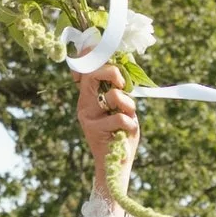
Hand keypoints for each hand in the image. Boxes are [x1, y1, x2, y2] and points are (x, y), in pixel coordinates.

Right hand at [77, 64, 138, 189]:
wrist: (114, 165)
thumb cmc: (121, 135)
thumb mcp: (122, 109)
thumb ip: (119, 92)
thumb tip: (126, 67)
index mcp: (89, 96)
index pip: (85, 70)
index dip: (90, 56)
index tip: (100, 51)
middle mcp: (85, 104)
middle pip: (92, 73)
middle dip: (112, 72)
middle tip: (122, 84)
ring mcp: (88, 116)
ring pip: (113, 95)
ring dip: (128, 105)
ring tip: (128, 117)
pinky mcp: (94, 129)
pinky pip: (120, 117)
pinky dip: (130, 124)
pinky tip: (127, 133)